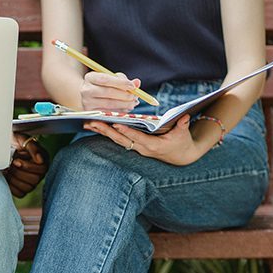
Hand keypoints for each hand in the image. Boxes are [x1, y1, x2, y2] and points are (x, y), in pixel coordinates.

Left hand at [6, 133, 48, 196]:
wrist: (3, 149)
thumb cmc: (15, 143)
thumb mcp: (23, 139)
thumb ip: (32, 147)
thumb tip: (39, 159)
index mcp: (42, 161)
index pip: (41, 169)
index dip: (27, 166)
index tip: (15, 160)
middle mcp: (39, 173)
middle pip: (34, 180)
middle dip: (19, 172)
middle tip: (10, 165)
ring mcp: (32, 183)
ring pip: (27, 188)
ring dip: (14, 179)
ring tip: (8, 169)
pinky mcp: (23, 190)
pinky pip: (20, 194)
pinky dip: (12, 186)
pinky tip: (7, 177)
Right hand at [80, 72, 140, 112]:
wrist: (88, 97)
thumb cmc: (103, 86)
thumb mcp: (111, 79)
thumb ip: (123, 80)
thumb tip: (137, 83)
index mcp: (90, 77)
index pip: (106, 79)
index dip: (121, 83)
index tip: (133, 86)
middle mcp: (86, 90)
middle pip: (108, 92)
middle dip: (124, 95)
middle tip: (135, 96)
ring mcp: (87, 103)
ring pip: (109, 104)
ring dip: (124, 104)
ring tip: (133, 103)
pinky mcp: (91, 113)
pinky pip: (108, 113)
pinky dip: (119, 111)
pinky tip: (126, 108)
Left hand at [84, 114, 206, 165]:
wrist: (181, 156)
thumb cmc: (181, 142)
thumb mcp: (183, 134)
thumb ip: (182, 125)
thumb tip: (184, 116)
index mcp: (153, 146)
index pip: (137, 138)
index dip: (126, 131)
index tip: (115, 123)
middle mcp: (141, 148)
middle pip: (121, 139)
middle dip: (106, 130)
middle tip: (93, 122)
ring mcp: (136, 148)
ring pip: (116, 140)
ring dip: (102, 132)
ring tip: (88, 124)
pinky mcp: (134, 146)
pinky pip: (118, 139)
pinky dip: (107, 133)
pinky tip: (96, 127)